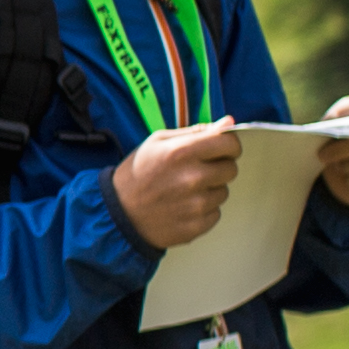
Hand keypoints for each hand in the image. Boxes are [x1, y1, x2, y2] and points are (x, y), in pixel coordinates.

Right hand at [108, 122, 242, 250]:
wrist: (117, 213)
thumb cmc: (138, 173)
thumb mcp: (158, 142)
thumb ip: (195, 131)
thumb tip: (228, 123)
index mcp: (181, 152)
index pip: (229, 144)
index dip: (228, 145)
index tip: (220, 149)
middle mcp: (192, 178)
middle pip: (231, 169)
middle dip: (219, 167)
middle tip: (197, 171)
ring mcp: (195, 205)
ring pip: (223, 192)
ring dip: (209, 190)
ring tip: (185, 191)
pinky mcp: (195, 226)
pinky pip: (215, 213)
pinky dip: (203, 210)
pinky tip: (183, 207)